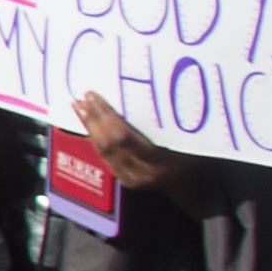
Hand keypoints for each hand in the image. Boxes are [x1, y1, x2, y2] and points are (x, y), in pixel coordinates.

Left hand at [72, 93, 188, 193]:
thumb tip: (146, 89)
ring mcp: (133, 179)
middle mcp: (144, 172)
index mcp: (161, 161)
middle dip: (93, 120)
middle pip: (109, 144)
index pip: (123, 137)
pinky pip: (104, 157)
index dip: (105, 116)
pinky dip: (95, 139)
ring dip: (89, 128)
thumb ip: (166, 121)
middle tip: (81, 100)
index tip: (94, 97)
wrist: (190, 181)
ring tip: (79, 108)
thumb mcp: (186, 137)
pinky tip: (89, 125)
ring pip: (103, 152)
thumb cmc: (191, 152)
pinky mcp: (125, 180)